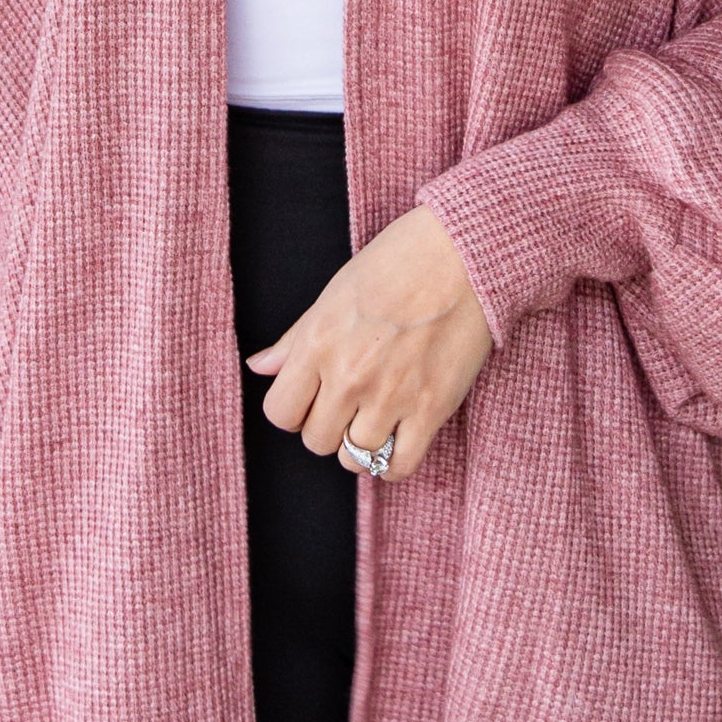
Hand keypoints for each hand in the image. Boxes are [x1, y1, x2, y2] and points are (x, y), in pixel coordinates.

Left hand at [249, 200, 493, 485]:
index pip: (280, 413)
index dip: (294, 410)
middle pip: (317, 440)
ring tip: (377, 418)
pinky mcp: (431, 409)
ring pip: (356, 457)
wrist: (463, 255)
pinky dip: (393, 462)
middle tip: (351, 403)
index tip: (313, 398)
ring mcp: (390, 397)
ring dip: (362, 444)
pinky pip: (399, 466)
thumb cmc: (396, 264)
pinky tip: (399, 439)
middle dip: (328, 427)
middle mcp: (348, 376)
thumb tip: (259, 367)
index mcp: (318, 345)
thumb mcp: (333, 294)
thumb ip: (294, 339)